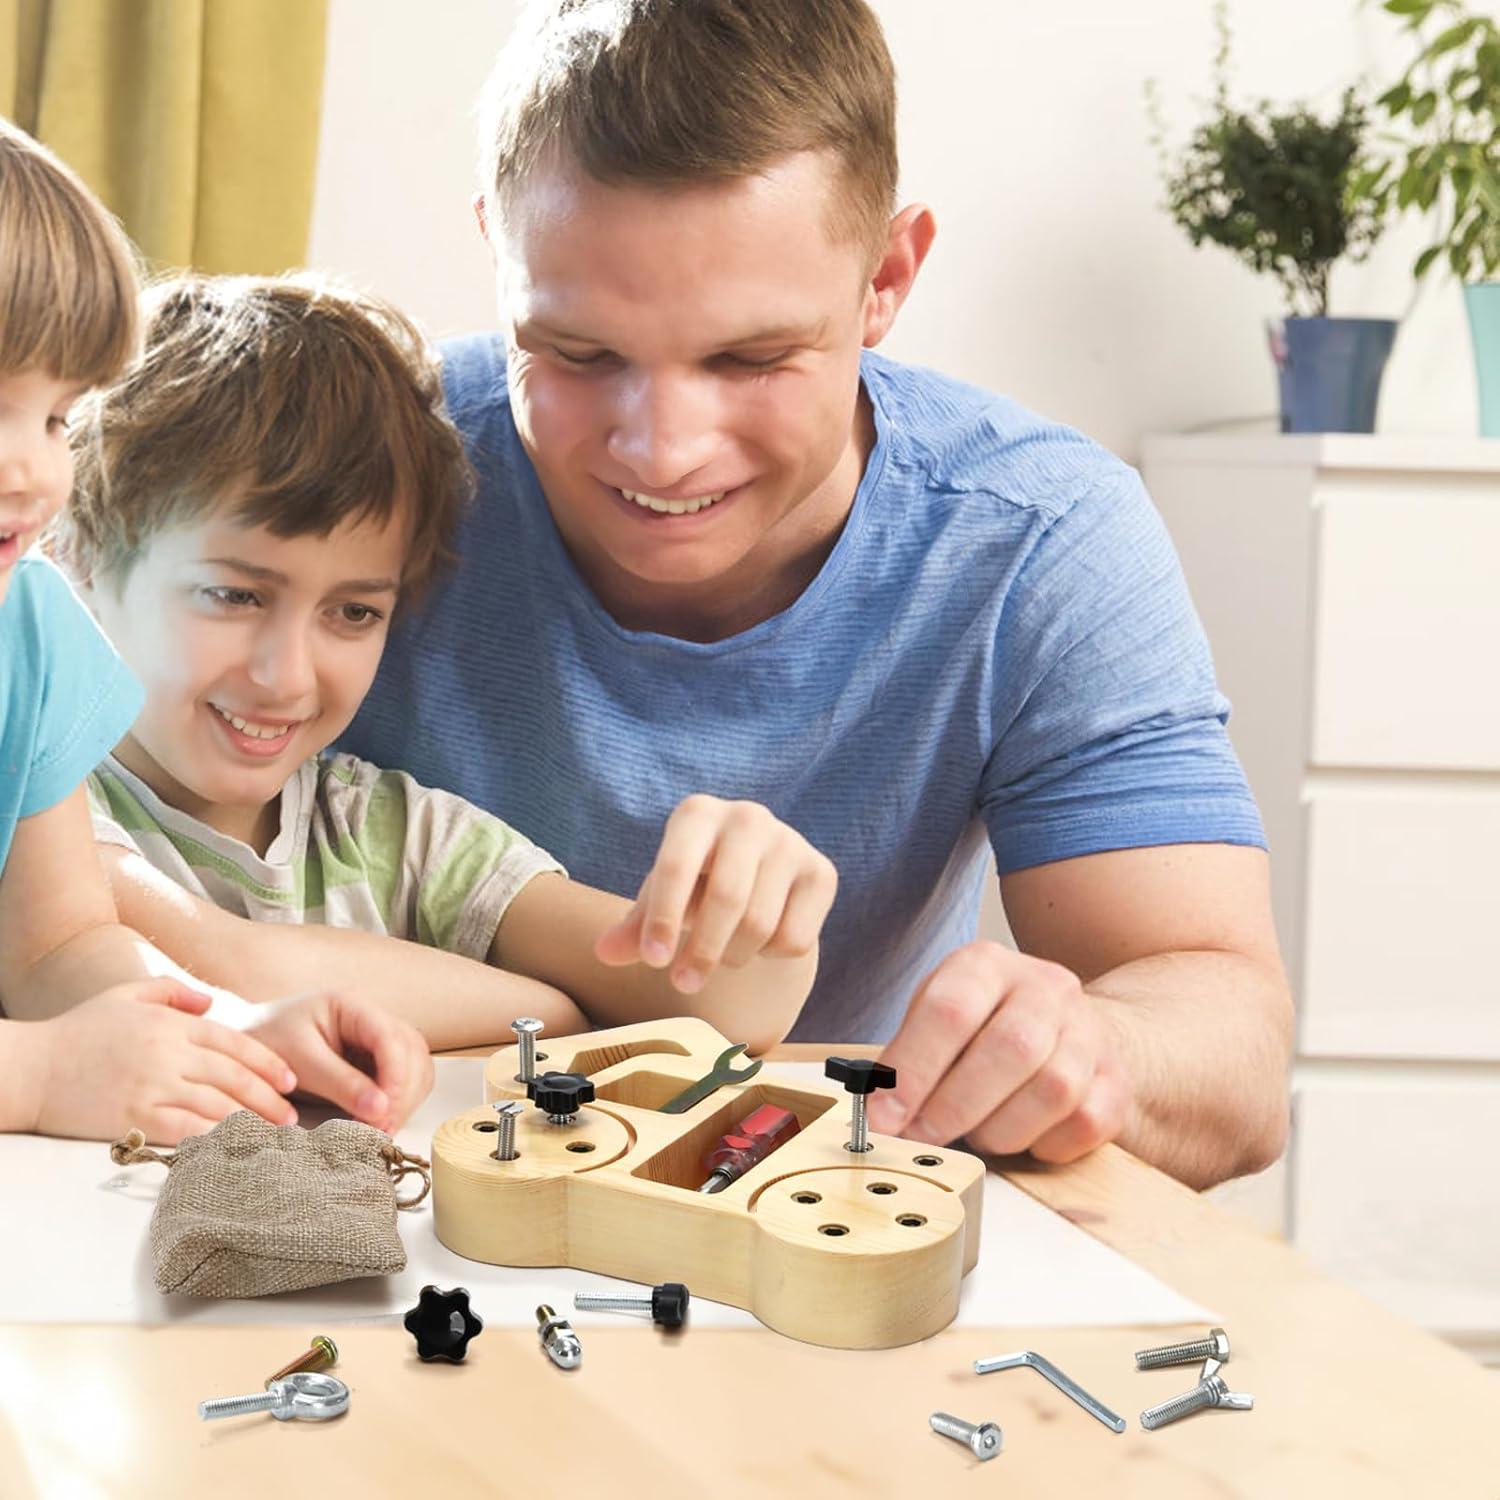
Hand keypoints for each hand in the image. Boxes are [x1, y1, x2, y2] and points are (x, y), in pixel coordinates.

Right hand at [25, 978, 298, 1143]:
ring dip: (252, 1122)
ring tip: (273, 1136)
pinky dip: (215, 1139)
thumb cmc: (79, 1030)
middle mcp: (169, 1053)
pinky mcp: (133, 1118)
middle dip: (269, 1099)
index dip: (267, 1063)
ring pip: (217, 1106)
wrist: (29, 1068)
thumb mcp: (127, 995)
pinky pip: (186, 1131)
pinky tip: (235, 1148)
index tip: (289, 1081)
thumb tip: (211, 1003)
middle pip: (234, 1078)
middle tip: (292, 1117)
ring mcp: (152, 1087)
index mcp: (172, 1024)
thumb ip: (174, 992)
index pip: (235, 1043)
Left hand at [247, 990, 433, 1133]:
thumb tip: (382, 1110)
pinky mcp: (374, 1060)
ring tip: (384, 1129)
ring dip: (407, 1098)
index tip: (385, 1112)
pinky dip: (400, 1100)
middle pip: (412, 1050)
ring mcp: (376, 1039)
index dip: (396, 1075)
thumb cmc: (265, 1044)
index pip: (391, 1037)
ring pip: (415, 1064)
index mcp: (351, 1005)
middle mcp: (371, 1018)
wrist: (243, 1050)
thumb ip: (341, 1083)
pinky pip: (403, 1078)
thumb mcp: (299, 1063)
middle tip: (384, 1128)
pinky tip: (382, 1120)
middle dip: (404, 1091)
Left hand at [594, 795, 836, 992]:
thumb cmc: (696, 883)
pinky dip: (770, 956)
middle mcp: (748, 817)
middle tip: (683, 984)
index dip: (662, 920)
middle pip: (726, 898)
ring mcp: (790, 842)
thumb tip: (605, 953)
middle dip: (701, 951)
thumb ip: (635, 926)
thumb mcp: (661, 897)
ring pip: (760, 924)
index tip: (654, 962)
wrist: (759, 872)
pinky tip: (760, 941)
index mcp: (697, 813)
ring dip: (733, 956)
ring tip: (720, 955)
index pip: (676, 867)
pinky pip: (794, 938)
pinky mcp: (822, 872)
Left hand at [865, 941, 1132, 1162]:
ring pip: (1053, 1089)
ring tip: (975, 1133)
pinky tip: (1022, 1136)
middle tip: (923, 1136)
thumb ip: (905, 1057)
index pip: (950, 1009)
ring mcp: (1089, 1032)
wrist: (1066, 1031)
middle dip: (955, 1106)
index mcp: (987, 965)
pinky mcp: (1116, 1080)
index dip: (912, 1069)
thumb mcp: (934, 1019)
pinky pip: (1085, 1122)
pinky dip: (1045, 1143)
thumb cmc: (981, 1031)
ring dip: (1000, 1128)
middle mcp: (1045, 988)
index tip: (884, 1116)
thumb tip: (877, 1108)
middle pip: (1010, 1048)